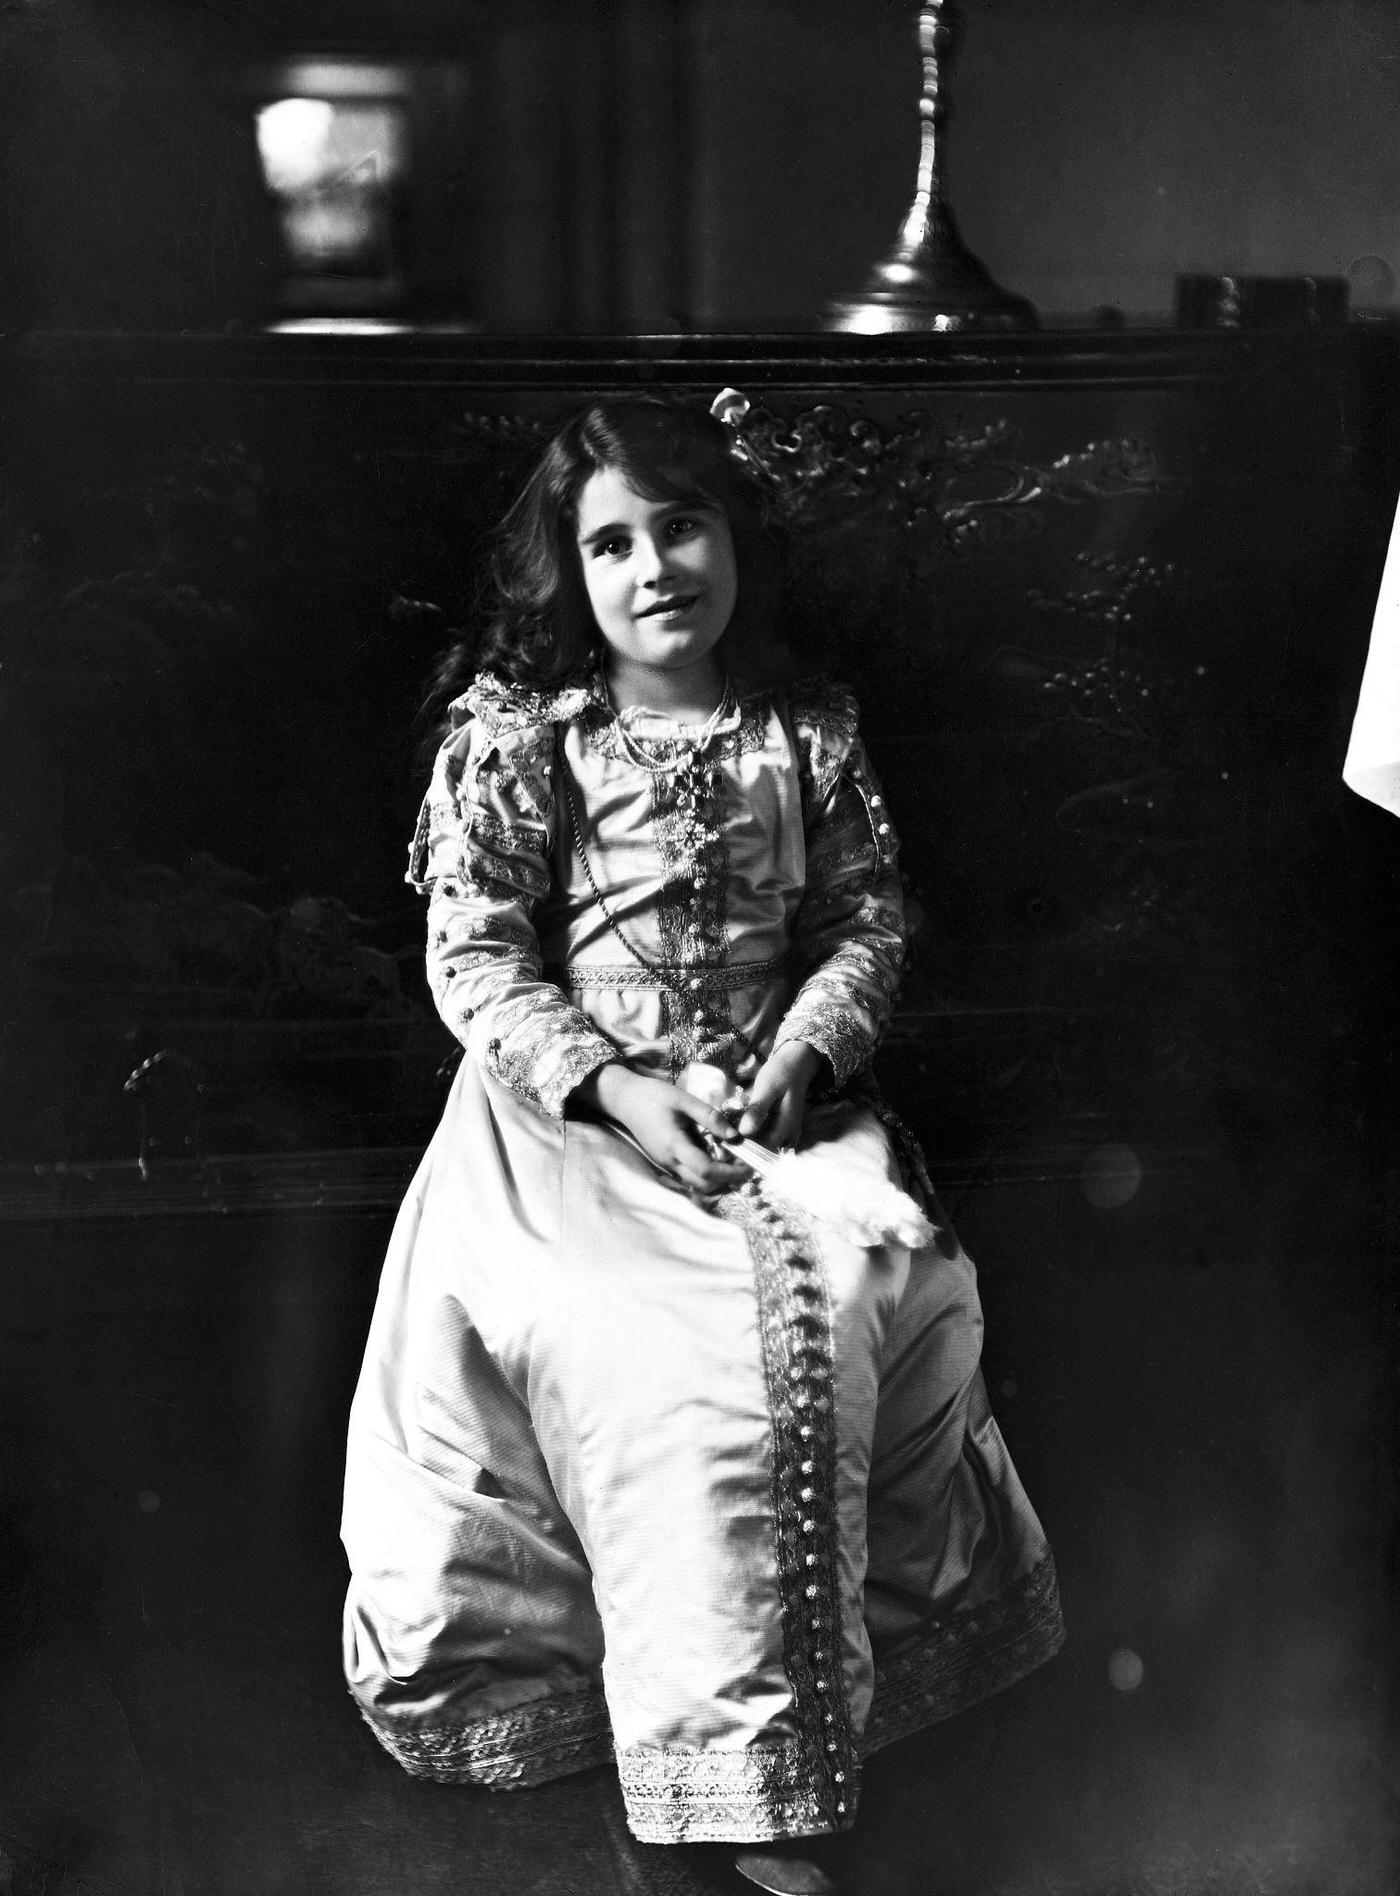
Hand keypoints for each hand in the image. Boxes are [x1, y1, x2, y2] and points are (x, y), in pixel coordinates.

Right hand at [574, 1063, 747, 1193]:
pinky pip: (689, 1177)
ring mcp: (666, 1164)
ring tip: (736, 1164)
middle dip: (728, 1181)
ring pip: (696, 1185)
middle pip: (703, 1185)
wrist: (626, 1100)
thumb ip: (710, 1118)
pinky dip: (707, 1175)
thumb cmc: (654, 1096)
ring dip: (718, 1181)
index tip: (749, 1166)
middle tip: (747, 1166)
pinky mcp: (666, 1162)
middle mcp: (669, 1161)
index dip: (731, 1172)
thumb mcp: (685, 1100)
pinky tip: (718, 1159)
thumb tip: (735, 1136)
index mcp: (674, 1145)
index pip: (706, 1170)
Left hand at [737, 1041, 827, 1149]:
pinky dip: (752, 1126)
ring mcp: (786, 1133)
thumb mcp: (767, 1087)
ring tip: (734, 1115)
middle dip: (742, 1136)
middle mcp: (788, 1134)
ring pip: (761, 1141)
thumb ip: (757, 1109)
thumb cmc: (782, 1072)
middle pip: (760, 1146)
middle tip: (728, 1119)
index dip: (743, 1141)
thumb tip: (744, 1132)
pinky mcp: (781, 1128)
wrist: (797, 1064)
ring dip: (746, 1131)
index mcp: (786, 1126)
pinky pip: (764, 1134)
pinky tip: (743, 1114)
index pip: (760, 1147)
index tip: (727, 1128)